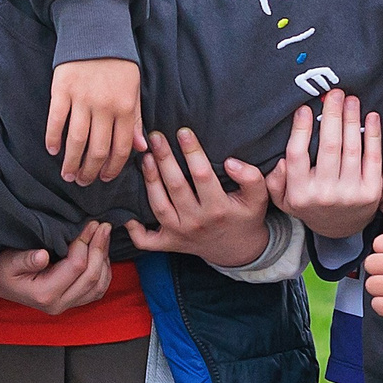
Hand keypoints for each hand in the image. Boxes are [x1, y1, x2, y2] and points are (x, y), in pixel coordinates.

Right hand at [0, 223, 114, 314]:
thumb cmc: (1, 269)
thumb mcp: (8, 261)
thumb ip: (25, 259)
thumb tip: (43, 256)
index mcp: (44, 294)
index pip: (75, 267)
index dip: (85, 243)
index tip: (89, 223)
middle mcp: (58, 304)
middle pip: (92, 277)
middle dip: (99, 248)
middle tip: (103, 226)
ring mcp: (67, 305)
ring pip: (99, 286)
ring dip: (104, 259)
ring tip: (103, 236)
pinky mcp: (72, 301)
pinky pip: (97, 290)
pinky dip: (104, 271)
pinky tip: (101, 253)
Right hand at [45, 58, 143, 186]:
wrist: (96, 29)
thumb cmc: (117, 62)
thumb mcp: (133, 89)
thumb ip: (136, 119)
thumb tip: (140, 148)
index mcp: (125, 107)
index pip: (121, 148)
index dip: (112, 168)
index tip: (103, 178)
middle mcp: (105, 106)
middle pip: (98, 149)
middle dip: (90, 171)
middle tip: (83, 182)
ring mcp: (82, 98)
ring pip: (76, 140)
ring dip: (71, 162)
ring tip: (68, 174)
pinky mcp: (62, 89)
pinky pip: (56, 120)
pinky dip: (53, 138)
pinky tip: (53, 150)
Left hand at [127, 129, 271, 266]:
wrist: (238, 250)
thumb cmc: (245, 216)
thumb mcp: (258, 198)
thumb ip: (251, 178)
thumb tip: (231, 162)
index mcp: (218, 209)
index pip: (202, 175)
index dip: (192, 152)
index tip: (183, 131)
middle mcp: (196, 222)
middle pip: (176, 187)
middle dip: (164, 159)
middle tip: (156, 136)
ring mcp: (179, 234)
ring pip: (158, 206)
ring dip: (149, 181)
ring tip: (145, 157)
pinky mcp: (168, 244)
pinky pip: (146, 240)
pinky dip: (133, 229)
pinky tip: (125, 210)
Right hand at [268, 91, 382, 238]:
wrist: (340, 229)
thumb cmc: (310, 205)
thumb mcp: (284, 199)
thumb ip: (275, 181)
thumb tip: (280, 161)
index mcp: (300, 193)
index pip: (297, 155)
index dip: (301, 129)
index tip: (304, 108)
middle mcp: (325, 194)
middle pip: (328, 146)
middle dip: (332, 115)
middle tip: (334, 93)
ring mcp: (350, 194)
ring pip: (352, 148)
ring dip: (352, 119)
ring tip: (351, 99)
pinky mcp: (372, 192)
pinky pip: (373, 157)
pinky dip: (373, 134)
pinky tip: (371, 116)